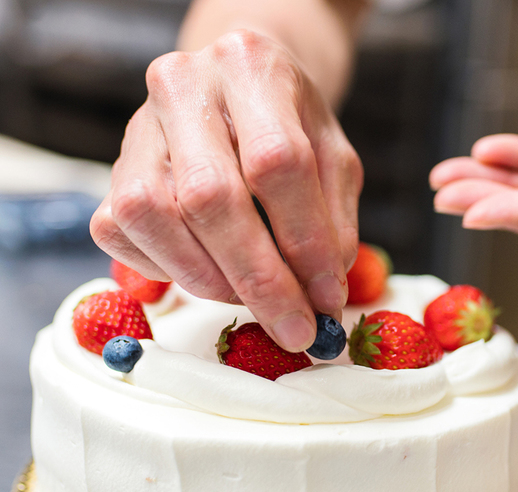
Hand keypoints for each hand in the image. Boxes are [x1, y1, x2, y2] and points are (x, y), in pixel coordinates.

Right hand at [91, 30, 361, 350]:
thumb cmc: (293, 125)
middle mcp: (184, 85)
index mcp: (252, 68)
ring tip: (255, 299)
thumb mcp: (335, 157)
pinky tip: (211, 272)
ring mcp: (139, 125)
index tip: (326, 297)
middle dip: (259, 278)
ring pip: (155, 217)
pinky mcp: (112, 167)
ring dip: (211, 278)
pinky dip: (170, 269)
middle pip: (210, 196)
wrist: (240, 83)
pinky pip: (123, 232)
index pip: (277, 162)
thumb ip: (334, 219)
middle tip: (295, 327)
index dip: (304, 240)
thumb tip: (321, 292)